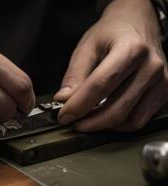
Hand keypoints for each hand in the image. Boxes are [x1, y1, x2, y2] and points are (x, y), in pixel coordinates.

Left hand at [54, 0, 167, 131]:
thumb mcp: (87, 47)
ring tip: (87, 119)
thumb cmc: (112, 32)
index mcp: (130, 49)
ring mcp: (161, 81)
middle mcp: (150, 67)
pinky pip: (140, 120)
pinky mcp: (163, 93)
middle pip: (117, 109)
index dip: (79, 105)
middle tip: (74, 123)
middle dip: (90, 123)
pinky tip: (105, 117)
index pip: (100, 86)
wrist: (136, 23)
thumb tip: (64, 100)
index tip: (64, 116)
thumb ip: (75, 75)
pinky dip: (119, 125)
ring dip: (104, 126)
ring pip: (130, 121)